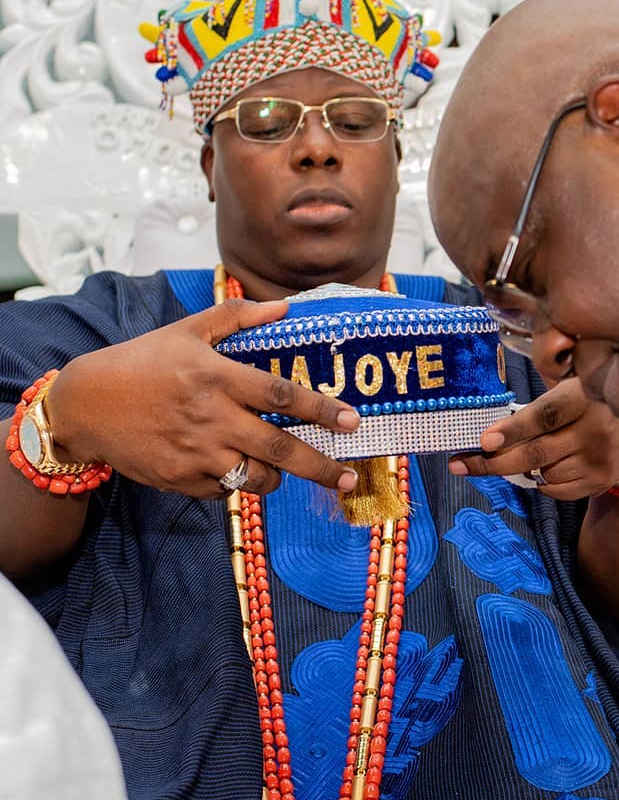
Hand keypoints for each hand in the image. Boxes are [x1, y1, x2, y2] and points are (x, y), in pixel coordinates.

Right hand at [45, 299, 360, 498]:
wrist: (84, 405)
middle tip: (348, 475)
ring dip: (279, 477)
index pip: (282, 396)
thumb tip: (283, 307)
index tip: (352, 421)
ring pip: (256, 477)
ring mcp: (195, 454)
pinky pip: (224, 491)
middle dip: (321, 465)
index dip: (322, 410)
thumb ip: (237, 318)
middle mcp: (211, 418)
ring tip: (288, 470)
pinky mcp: (179, 480)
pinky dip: (238, 484)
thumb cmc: (141, 361)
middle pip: (280, 448)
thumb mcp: (187, 331)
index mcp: (216, 377)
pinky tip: (239, 470)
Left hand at [448, 377, 618, 499]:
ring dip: (524, 467)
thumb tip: (492, 431)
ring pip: (542, 474)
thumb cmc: (591, 400)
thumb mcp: (571, 386)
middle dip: (493, 462)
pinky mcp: (600, 482)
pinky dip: (543, 481)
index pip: (543, 416)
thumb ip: (539, 404)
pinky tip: (550, 464)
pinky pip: (555, 491)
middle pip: (535, 453)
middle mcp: (593, 430)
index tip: (484, 440)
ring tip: (531, 450)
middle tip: (461, 463)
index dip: (512, 429)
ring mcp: (598, 460)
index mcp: (582, 397)